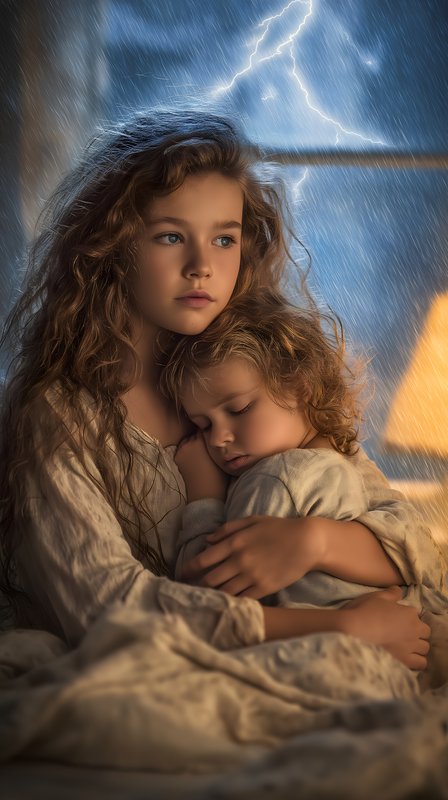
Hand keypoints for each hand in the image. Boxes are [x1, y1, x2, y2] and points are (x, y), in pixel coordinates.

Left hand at [174, 433, 228, 501]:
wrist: (205, 493)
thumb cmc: (219, 476)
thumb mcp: (221, 455)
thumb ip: (216, 443)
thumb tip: (215, 436)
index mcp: (203, 440)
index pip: (206, 428)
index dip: (210, 432)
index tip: (214, 436)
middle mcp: (190, 442)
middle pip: (196, 433)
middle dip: (201, 438)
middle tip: (208, 446)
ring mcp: (182, 449)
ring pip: (188, 440)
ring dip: (193, 444)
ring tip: (201, 454)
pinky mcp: (177, 457)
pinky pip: (183, 449)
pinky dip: (187, 451)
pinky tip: (195, 459)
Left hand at [179, 515, 319, 596]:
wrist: (307, 541)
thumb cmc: (279, 528)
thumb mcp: (252, 521)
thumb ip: (228, 529)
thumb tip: (207, 540)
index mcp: (234, 543)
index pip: (203, 559)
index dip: (188, 569)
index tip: (181, 575)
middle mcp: (240, 560)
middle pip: (209, 579)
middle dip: (196, 586)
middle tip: (187, 591)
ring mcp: (252, 575)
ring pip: (224, 592)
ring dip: (211, 597)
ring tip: (202, 600)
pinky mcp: (264, 588)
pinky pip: (242, 599)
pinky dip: (231, 603)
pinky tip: (224, 605)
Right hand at [340, 586, 430, 669]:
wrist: (355, 630)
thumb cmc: (365, 610)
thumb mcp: (378, 596)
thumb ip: (392, 593)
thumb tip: (399, 591)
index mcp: (410, 613)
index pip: (418, 617)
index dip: (409, 619)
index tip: (399, 621)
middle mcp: (415, 629)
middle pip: (425, 633)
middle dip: (417, 633)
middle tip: (402, 634)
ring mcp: (411, 646)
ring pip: (425, 649)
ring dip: (417, 647)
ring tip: (404, 647)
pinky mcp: (406, 660)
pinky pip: (421, 663)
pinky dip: (417, 661)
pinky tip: (406, 658)